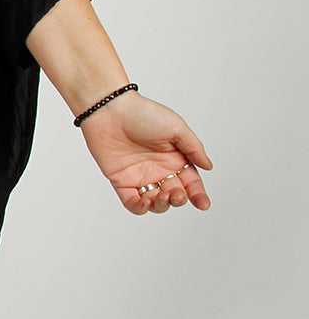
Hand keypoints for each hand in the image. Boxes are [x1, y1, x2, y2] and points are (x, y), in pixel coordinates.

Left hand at [77, 90, 211, 215]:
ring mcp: (139, 175)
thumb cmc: (142, 113)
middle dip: (178, 199)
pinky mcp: (121, 180)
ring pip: (156, 202)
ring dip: (161, 205)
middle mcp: (158, 169)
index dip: (198, 195)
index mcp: (174, 157)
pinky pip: (132, 202)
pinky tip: (146, 203)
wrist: (109, 109)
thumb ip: (193, 148)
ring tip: (160, 197)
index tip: (202, 204)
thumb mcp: (175, 126)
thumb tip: (209, 167)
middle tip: (176, 194)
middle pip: (174, 194)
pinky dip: (140, 208)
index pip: (191, 182)